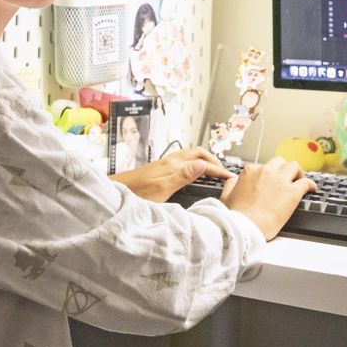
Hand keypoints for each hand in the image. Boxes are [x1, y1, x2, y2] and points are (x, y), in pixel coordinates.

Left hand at [110, 147, 230, 202]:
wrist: (116, 192)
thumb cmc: (136, 193)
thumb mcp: (162, 189)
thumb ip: (183, 176)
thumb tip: (203, 165)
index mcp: (174, 165)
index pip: (203, 164)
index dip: (219, 170)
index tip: (230, 177)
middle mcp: (170, 161)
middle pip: (198, 153)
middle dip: (213, 159)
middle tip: (223, 171)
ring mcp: (164, 163)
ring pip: (190, 155)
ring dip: (204, 160)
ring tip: (212, 170)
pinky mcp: (160, 168)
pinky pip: (183, 161)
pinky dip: (194, 164)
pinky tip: (192, 173)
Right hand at [220, 157, 317, 240]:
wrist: (246, 227)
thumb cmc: (235, 216)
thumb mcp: (226, 196)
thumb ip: (231, 184)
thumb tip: (234, 179)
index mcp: (250, 172)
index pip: (261, 167)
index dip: (267, 175)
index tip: (269, 182)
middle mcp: (266, 172)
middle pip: (279, 161)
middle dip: (283, 168)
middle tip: (286, 178)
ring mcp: (280, 181)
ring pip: (294, 166)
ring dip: (297, 172)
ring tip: (299, 180)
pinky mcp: (292, 192)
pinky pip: (306, 182)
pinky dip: (310, 184)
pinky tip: (312, 189)